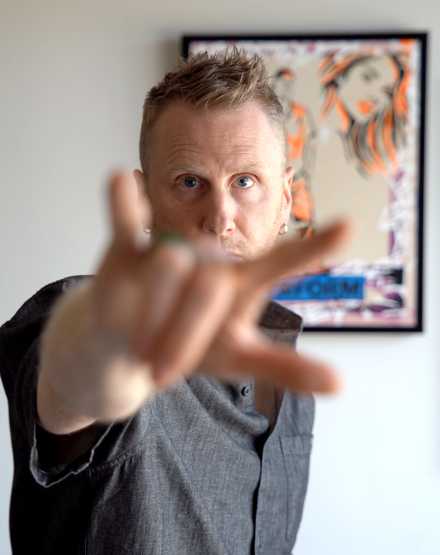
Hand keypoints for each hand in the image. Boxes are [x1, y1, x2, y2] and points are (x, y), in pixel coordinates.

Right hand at [92, 171, 349, 397]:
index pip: (282, 261)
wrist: (127, 345)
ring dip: (151, 321)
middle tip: (164, 369)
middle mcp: (210, 258)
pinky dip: (123, 206)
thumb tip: (341, 384)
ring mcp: (169, 251)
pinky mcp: (128, 250)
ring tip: (140, 342)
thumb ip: (284, 368)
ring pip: (170, 271)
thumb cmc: (191, 347)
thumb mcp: (240, 359)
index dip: (313, 247)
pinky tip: (122, 178)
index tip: (348, 226)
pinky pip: (126, 224)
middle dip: (184, 337)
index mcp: (241, 282)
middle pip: (210, 287)